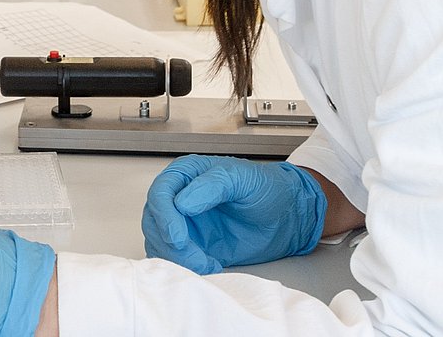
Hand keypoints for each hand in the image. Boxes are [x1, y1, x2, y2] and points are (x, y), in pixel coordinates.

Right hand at [141, 154, 326, 274]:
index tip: (177, 236)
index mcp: (187, 175)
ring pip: (160, 243)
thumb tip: (182, 202)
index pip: (160, 193)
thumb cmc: (268, 189)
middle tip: (194, 256)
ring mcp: (185, 224)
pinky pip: (176, 259)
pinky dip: (186, 267)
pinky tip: (209, 266)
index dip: (164, 216)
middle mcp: (180, 198)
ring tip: (206, 263)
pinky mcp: (193, 246)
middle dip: (170, 243)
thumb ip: (212, 185)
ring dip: (178, 258)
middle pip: (154, 221)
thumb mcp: (243, 179)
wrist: (288, 216)